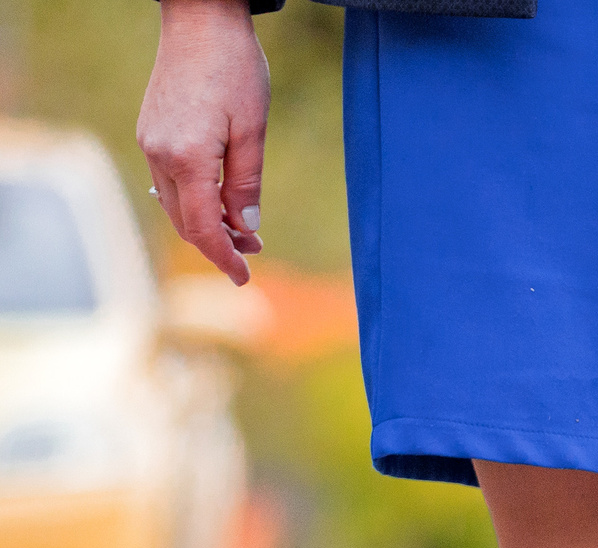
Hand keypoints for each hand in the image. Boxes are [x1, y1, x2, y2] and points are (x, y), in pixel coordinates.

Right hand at [138, 0, 268, 284]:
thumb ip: (246, 184)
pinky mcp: (151, 131)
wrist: (200, 22)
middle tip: (255, 251)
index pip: (202, 227)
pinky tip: (218, 201)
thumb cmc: (234, 71)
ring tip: (243, 230)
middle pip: (185, 220)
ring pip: (174, 203)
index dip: (224, 257)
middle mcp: (159, 154)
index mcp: (186, 158)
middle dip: (219, 243)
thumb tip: (245, 228)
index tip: (245, 279)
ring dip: (207, 222)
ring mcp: (150, 142)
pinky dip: (194, 199)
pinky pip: (169, 181)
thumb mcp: (252, 132)